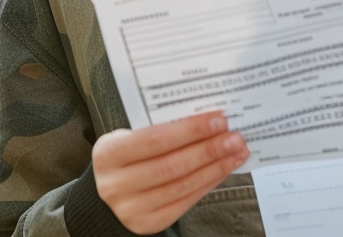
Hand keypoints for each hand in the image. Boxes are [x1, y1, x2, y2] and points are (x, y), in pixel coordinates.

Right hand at [92, 111, 249, 234]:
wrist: (109, 190)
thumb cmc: (125, 156)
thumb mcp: (128, 137)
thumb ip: (158, 128)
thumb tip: (205, 119)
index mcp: (108, 154)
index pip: (155, 140)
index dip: (189, 130)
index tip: (217, 120)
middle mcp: (116, 184)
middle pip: (171, 165)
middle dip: (208, 149)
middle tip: (233, 137)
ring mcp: (131, 208)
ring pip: (182, 185)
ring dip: (214, 167)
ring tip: (235, 152)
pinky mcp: (148, 223)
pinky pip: (185, 201)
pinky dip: (208, 183)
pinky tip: (222, 169)